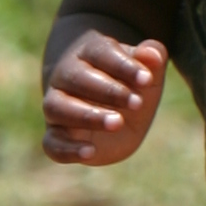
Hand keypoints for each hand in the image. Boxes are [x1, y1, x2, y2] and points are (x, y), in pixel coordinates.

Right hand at [41, 31, 167, 165]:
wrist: (112, 112)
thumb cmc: (129, 84)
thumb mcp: (146, 72)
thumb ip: (152, 58)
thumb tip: (153, 54)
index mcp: (90, 53)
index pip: (101, 53)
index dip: (124, 66)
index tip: (147, 79)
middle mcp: (66, 76)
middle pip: (76, 78)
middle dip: (108, 91)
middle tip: (137, 103)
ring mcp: (57, 106)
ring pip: (57, 107)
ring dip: (87, 116)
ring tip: (118, 123)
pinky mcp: (56, 135)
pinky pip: (51, 143)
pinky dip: (67, 148)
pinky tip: (91, 151)